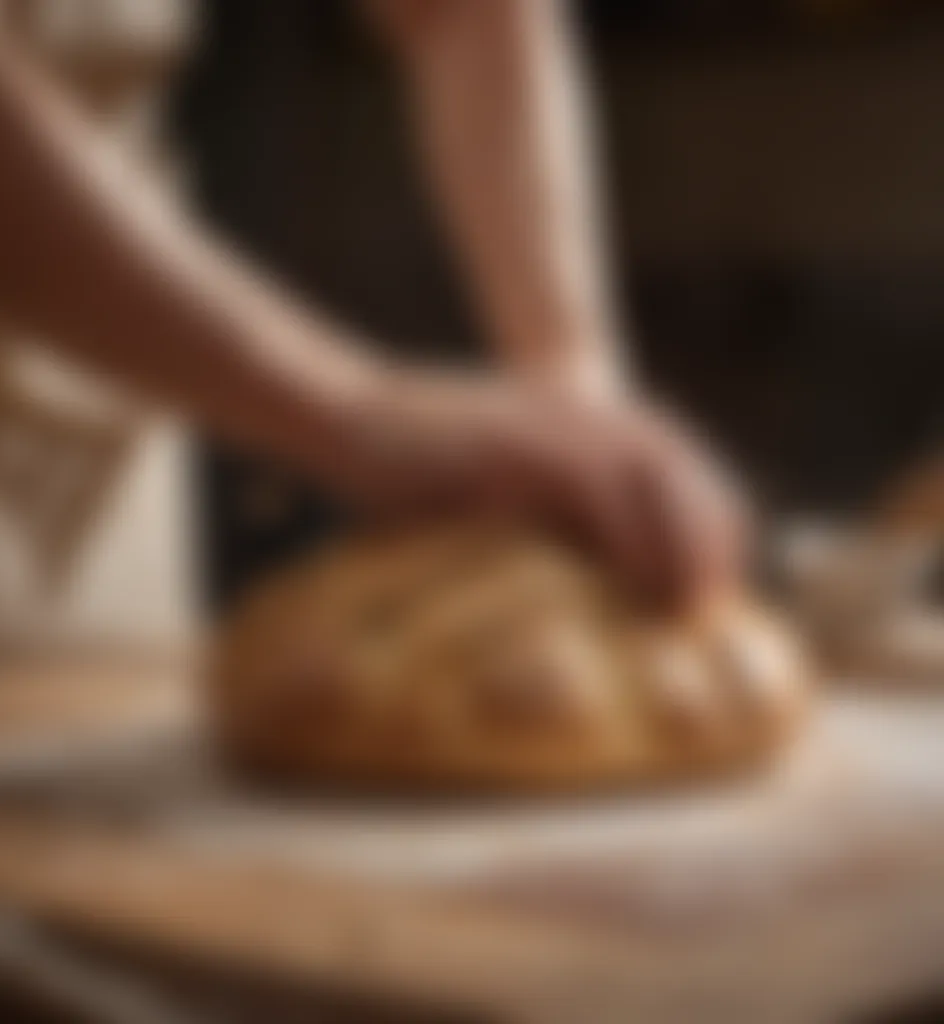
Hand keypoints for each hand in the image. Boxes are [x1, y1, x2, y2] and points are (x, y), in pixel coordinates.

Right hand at [326, 370, 747, 608]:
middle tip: (710, 608)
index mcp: (586, 417)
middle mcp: (583, 411)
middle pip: (684, 470)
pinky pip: (596, 484)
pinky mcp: (521, 438)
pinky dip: (627, 533)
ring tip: (689, 604)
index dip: (708, 530)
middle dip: (711, 539)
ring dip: (682, 540)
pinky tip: (633, 578)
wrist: (352, 419)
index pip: (680, 470)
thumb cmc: (421, 466)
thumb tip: (596, 575)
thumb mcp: (505, 486)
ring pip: (655, 474)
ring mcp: (553, 420)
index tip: (707, 593)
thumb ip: (556, 513)